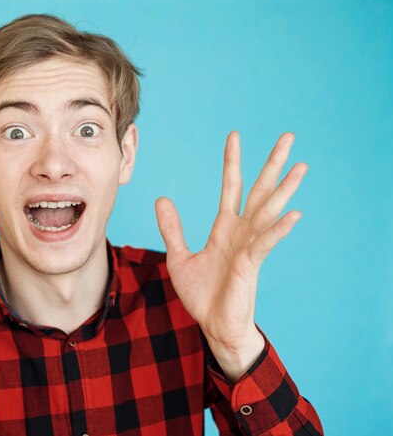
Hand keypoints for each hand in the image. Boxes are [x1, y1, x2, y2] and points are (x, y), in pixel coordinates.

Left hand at [156, 132, 306, 379]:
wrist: (214, 326)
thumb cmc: (203, 295)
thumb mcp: (179, 257)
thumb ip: (172, 229)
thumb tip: (161, 199)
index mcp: (225, 229)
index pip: (231, 187)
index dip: (232, 162)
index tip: (234, 136)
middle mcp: (241, 233)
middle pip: (259, 191)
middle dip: (272, 164)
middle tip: (288, 137)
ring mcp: (249, 248)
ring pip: (268, 212)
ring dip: (284, 190)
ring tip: (300, 166)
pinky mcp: (250, 267)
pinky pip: (266, 244)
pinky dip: (278, 230)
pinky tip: (294, 214)